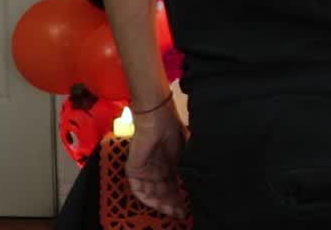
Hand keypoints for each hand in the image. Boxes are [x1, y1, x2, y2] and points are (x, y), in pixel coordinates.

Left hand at [128, 103, 188, 218]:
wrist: (157, 118)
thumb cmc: (172, 128)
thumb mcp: (184, 151)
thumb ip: (185, 166)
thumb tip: (196, 182)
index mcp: (168, 163)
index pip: (173, 185)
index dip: (180, 197)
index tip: (188, 207)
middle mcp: (156, 169)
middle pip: (163, 191)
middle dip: (172, 203)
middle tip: (182, 212)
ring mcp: (144, 170)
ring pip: (152, 193)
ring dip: (162, 203)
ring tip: (174, 210)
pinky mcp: (133, 170)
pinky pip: (139, 189)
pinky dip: (148, 198)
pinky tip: (159, 205)